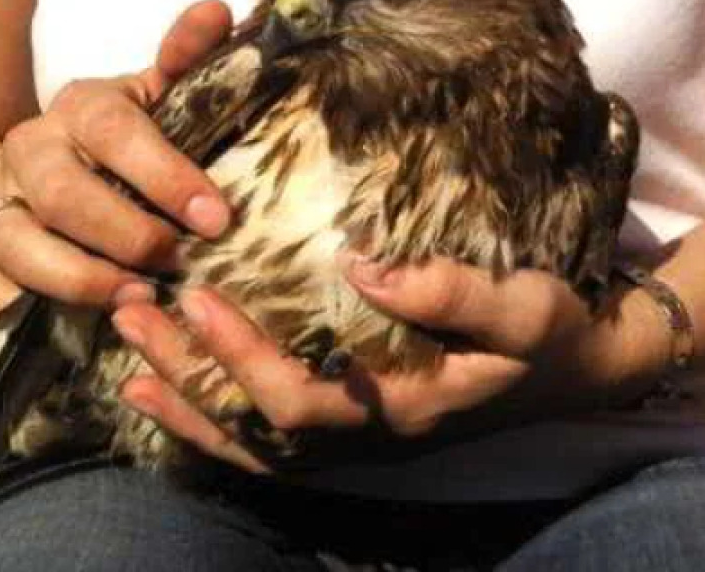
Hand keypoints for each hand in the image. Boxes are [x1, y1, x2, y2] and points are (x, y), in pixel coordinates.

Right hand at [0, 0, 234, 316]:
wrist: (40, 174)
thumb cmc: (122, 143)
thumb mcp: (158, 99)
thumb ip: (188, 59)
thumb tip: (216, 10)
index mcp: (82, 106)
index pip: (117, 133)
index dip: (166, 176)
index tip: (215, 218)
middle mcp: (32, 151)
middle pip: (66, 196)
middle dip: (128, 235)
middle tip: (178, 262)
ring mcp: (1, 205)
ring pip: (22, 246)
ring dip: (83, 279)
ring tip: (137, 298)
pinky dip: (26, 309)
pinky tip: (77, 325)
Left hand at [112, 256, 669, 472]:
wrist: (580, 367)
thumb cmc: (550, 331)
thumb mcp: (519, 305)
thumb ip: (446, 288)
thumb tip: (359, 263)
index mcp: (398, 409)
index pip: (296, 398)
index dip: (240, 356)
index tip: (197, 297)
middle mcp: (365, 437)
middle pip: (250, 426)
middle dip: (185, 374)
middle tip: (129, 312)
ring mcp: (355, 436)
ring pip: (247, 441)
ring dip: (184, 398)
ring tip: (124, 353)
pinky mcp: (352, 420)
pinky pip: (265, 434)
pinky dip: (209, 416)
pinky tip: (166, 389)